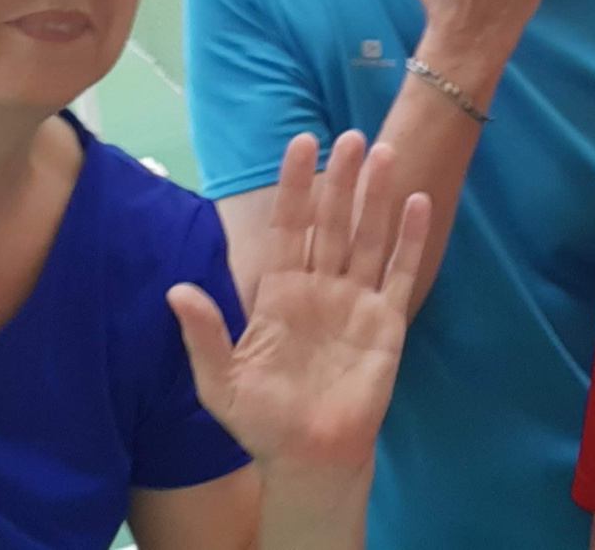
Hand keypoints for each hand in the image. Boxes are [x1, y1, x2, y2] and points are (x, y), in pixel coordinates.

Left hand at [168, 130, 428, 477]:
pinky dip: (410, 238)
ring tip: (386, 153)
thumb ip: (204, 334)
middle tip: (351, 136)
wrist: (309, 458)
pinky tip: (417, 203)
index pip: (289, 227)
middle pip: (333, 222)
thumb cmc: (261, 421)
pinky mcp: (386, 321)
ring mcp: (356, 301)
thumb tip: (177, 289)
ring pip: (369, 237)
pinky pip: (399, 271)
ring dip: (378, 197)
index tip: (301, 144)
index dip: (295, 186)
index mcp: (280, 292)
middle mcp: (320, 286)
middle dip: (342, 179)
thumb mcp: (220, 381)